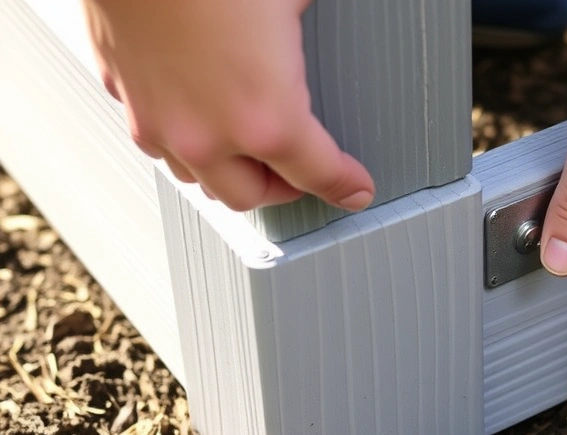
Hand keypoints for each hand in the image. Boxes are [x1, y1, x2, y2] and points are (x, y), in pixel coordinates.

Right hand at [81, 0, 374, 211]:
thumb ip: (317, 24)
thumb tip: (326, 15)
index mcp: (266, 116)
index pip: (318, 173)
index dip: (344, 185)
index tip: (353, 188)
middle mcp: (207, 133)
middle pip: (250, 195)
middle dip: (281, 188)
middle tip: (299, 170)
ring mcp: (159, 120)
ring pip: (197, 176)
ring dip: (228, 169)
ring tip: (248, 149)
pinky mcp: (124, 95)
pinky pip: (158, 137)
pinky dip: (184, 137)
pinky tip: (198, 113)